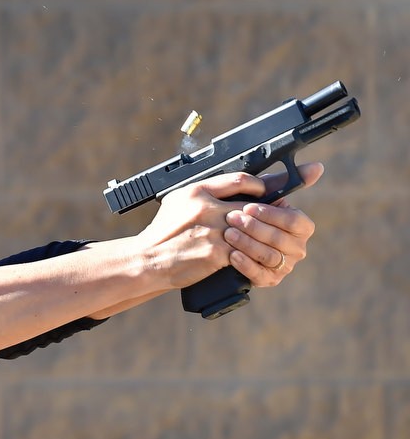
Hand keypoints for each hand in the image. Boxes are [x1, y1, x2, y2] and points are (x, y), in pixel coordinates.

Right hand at [136, 163, 321, 289]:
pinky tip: (257, 254)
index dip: (261, 184)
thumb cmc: (163, 232)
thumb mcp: (179, 200)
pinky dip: (252, 253)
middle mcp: (206, 207)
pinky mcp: (215, 253)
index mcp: (198, 190)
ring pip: (252, 229)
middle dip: (273, 209)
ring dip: (265, 233)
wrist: (147, 260)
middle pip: (253, 205)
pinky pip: (244, 250)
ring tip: (276, 236)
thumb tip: (236, 188)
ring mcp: (213, 230)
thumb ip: (206, 192)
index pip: (240, 179)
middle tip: (290, 207)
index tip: (272, 188)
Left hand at [223, 162, 320, 287]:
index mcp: (302, 227)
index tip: (249, 207)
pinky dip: (245, 264)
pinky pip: (259, 274)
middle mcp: (298, 248)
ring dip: (247, 244)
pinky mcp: (270, 280)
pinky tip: (232, 255)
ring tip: (228, 234)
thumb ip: (284, 181)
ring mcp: (285, 266)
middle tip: (232, 219)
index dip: (270, 214)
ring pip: (268, 255)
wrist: (227, 241)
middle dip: (253, 227)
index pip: (293, 220)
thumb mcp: (263, 197)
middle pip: (278, 238)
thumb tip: (318, 167)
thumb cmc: (249, 215)